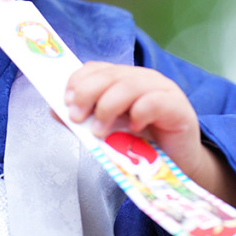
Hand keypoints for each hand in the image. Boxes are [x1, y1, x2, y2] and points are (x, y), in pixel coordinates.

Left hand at [64, 61, 212, 183]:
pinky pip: (154, 102)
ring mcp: (162, 90)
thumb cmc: (143, 146)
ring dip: (108, 108)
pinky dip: (139, 113)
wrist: (179, 165)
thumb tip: (55, 109)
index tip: (66, 101)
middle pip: (109, 75)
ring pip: (128, 86)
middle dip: (87, 94)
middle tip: (77, 117)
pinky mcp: (177, 107)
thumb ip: (83, 119)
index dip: (78, 81)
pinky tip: (134, 128)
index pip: (96, 69)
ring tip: (100, 132)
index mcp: (123, 80)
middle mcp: (142, 79)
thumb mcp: (108, 131)